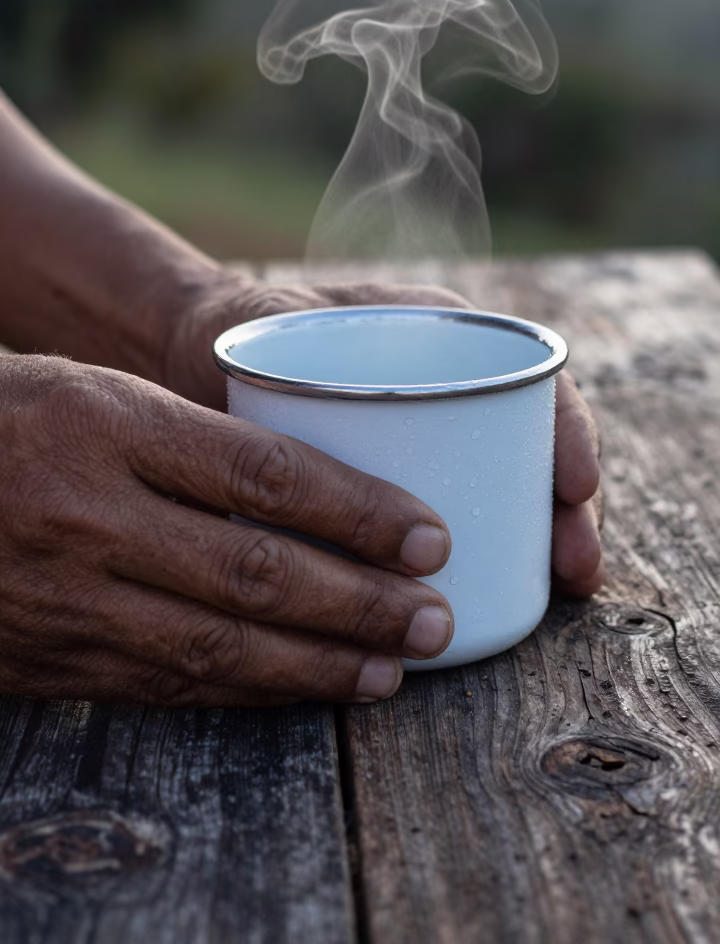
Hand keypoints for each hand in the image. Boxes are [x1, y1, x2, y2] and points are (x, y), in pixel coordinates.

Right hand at [0, 355, 454, 705]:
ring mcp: (68, 595)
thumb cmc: (15, 419)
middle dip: (361, 602)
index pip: (263, 473)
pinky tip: (307, 686)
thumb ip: (196, 438)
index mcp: (110, 426)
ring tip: (395, 666)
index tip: (427, 534)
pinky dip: (250, 690)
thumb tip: (321, 487)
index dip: (357, 510)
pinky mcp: (53, 657)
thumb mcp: (98, 392)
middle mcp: (91, 515)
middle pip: (256, 570)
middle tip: (435, 618)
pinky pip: (168, 682)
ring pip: (221, 644)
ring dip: (320, 663)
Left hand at [164, 270, 603, 598]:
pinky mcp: (403, 496)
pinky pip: (462, 529)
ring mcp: (433, 446)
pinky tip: (496, 602)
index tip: (575, 485)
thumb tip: (279, 379)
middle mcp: (449, 393)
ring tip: (558, 588)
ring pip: (509, 494)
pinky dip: (490, 564)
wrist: (216, 362)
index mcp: (436, 340)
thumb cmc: (246, 333)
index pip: (525, 375)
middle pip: (533, 447)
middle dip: (571, 508)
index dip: (565, 428)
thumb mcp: (268, 324)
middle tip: (578, 566)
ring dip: (545, 541)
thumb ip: (275, 340)